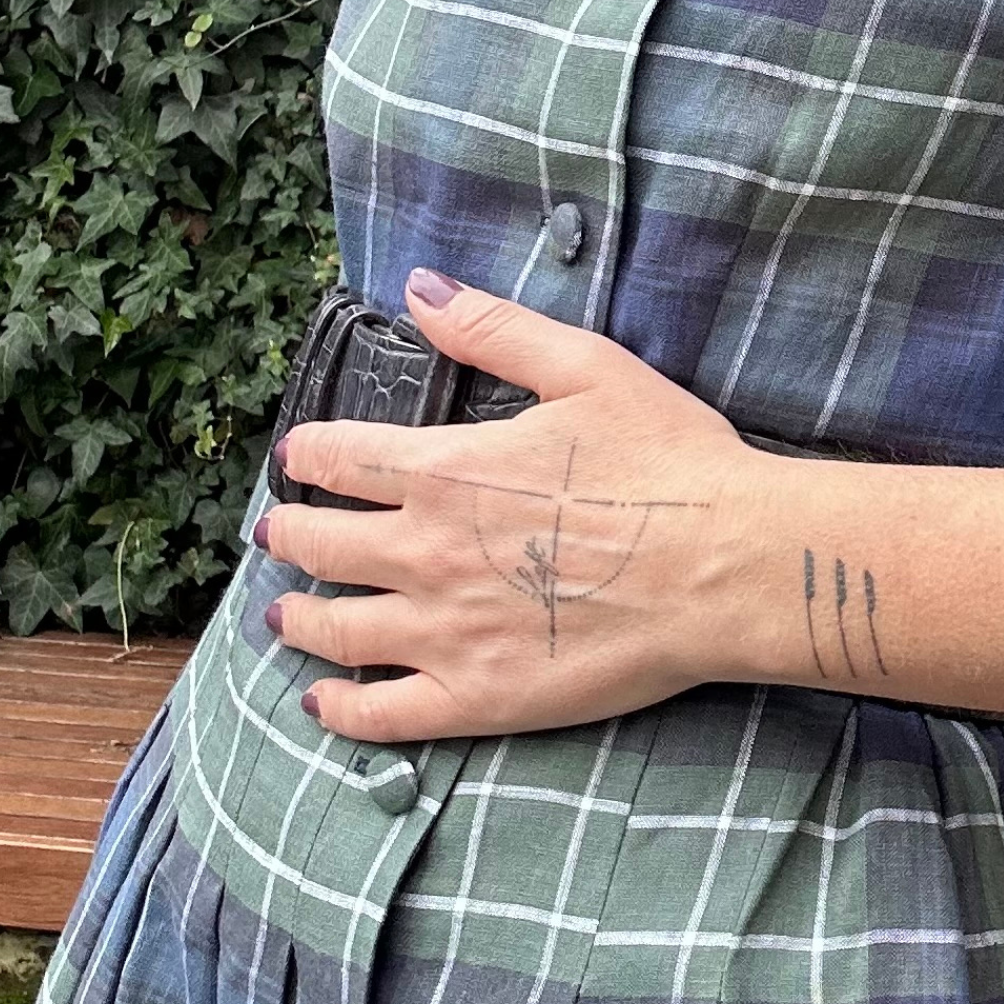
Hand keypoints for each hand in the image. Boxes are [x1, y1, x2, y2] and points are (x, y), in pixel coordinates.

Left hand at [257, 271, 769, 741]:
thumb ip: (493, 328)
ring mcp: (444, 633)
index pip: (339, 458)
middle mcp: (425, 552)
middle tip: (278, 531)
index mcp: (444, 470)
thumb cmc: (667, 461)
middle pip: (320, 545)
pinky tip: (324, 700)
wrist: (726, 565)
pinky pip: (381, 715)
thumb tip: (419, 287)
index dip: (307, 454)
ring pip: (334, 630)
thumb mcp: (584, 367)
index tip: (297, 456)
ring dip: (296, 617)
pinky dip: (339, 709)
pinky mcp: (477, 698)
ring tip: (283, 613)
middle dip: (289, 532)